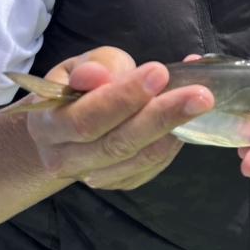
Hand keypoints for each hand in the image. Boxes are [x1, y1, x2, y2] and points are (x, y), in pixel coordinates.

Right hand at [15, 47, 213, 189]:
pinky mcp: (119, 183)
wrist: (60, 130)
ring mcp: (92, 176)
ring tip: (200, 103)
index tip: (159, 72)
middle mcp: (66, 158)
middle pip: (118, 144)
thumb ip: (92, 67)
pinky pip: (150, 168)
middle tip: (201, 94)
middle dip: (163, 116)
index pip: (87, 117)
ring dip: (174, 130)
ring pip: (139, 159)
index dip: (124, 97)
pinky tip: (188, 119)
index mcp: (48, 124)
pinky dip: (173, 144)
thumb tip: (100, 77)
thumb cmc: (73, 88)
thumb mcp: (75, 66)